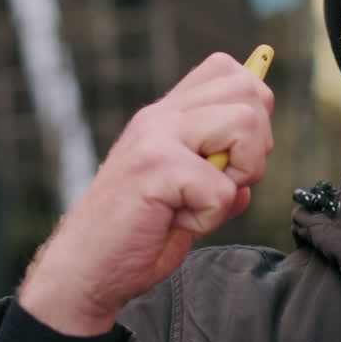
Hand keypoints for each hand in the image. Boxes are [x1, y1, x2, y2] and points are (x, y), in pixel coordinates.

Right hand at [17, 53, 274, 335]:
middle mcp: (161, 115)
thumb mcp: (185, 194)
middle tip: (222, 184)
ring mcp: (157, 135)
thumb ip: (217, 171)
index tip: (234, 156)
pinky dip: (210, 219)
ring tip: (199, 202)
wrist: (83, 270)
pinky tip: (176, 223)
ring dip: (238, 177)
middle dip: (257, 147)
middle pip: (250, 91)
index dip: (254, 112)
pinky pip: (223, 189)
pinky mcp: (156, 167)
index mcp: (167, 114)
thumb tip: (255, 162)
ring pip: (245, 125)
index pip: (230, 71)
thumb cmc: (135, 236)